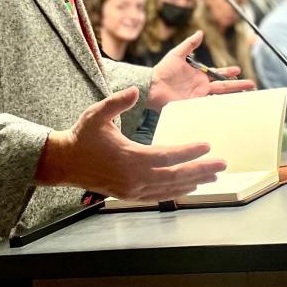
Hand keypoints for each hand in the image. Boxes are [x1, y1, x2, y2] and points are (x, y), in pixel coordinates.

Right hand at [36, 88, 226, 201]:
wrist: (65, 162)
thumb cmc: (82, 136)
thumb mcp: (96, 114)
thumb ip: (117, 101)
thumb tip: (136, 90)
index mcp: (129, 156)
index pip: (166, 155)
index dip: (188, 151)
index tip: (207, 145)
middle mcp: (133, 177)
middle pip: (175, 175)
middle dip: (201, 169)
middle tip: (221, 164)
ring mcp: (132, 189)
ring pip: (170, 188)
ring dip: (193, 181)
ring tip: (213, 176)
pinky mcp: (129, 195)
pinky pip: (159, 196)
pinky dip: (177, 192)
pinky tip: (189, 187)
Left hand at [148, 31, 254, 109]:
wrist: (152, 86)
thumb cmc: (162, 70)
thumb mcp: (177, 54)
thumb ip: (189, 44)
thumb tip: (200, 32)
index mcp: (198, 75)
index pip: (217, 74)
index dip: (227, 72)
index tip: (238, 70)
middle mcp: (201, 86)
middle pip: (223, 86)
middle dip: (237, 85)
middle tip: (252, 85)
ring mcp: (198, 96)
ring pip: (220, 96)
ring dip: (233, 96)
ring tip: (246, 96)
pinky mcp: (194, 105)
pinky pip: (210, 105)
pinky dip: (220, 107)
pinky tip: (231, 108)